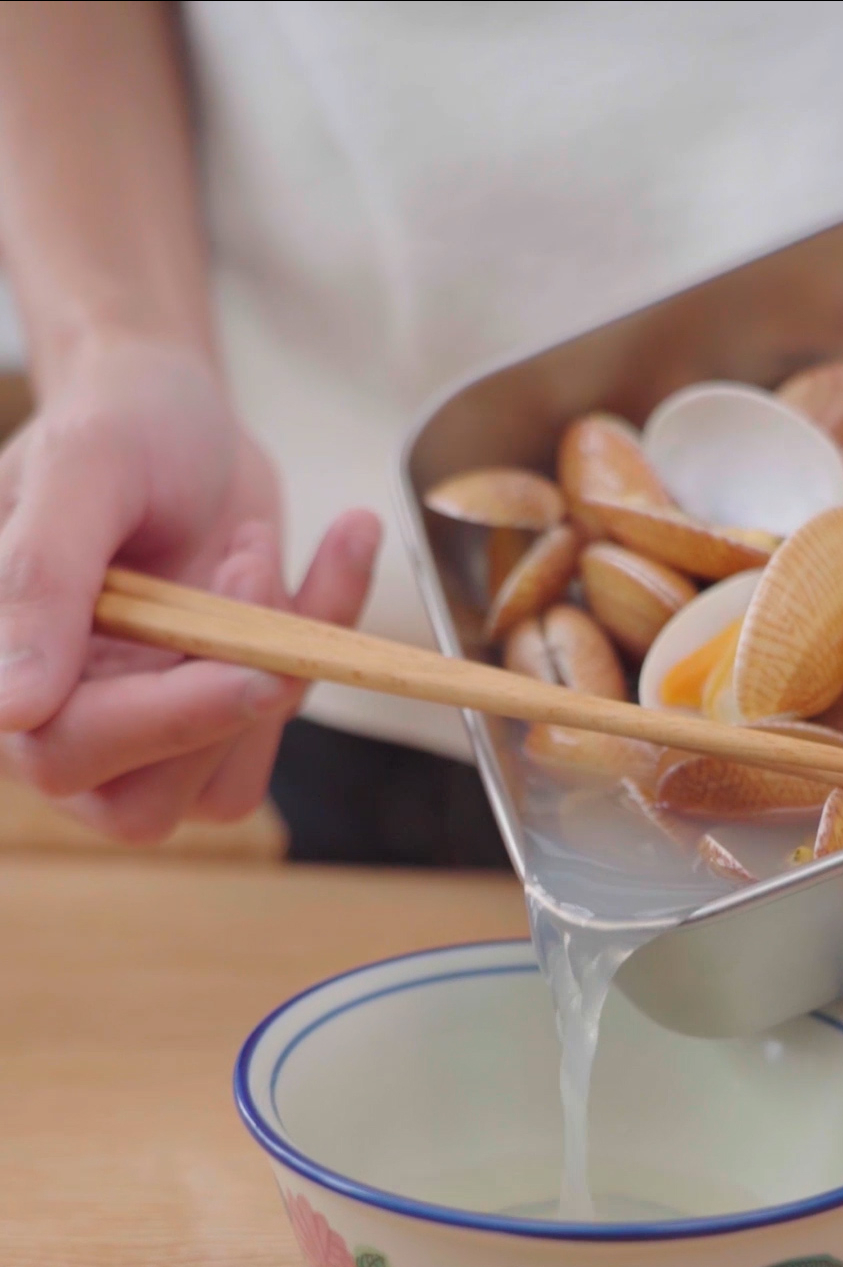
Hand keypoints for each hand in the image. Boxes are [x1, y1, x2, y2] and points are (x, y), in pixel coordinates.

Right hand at [0, 334, 378, 841]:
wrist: (177, 410)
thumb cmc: (116, 425)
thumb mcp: (81, 469)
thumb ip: (39, 580)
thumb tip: (10, 709)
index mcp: (4, 668)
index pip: (62, 749)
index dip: (162, 722)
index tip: (251, 668)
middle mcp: (64, 721)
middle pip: (144, 805)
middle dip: (223, 701)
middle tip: (248, 562)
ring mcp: (146, 734)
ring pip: (224, 784)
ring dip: (269, 664)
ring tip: (251, 546)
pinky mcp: (217, 720)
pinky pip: (280, 732)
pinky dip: (322, 640)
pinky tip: (336, 550)